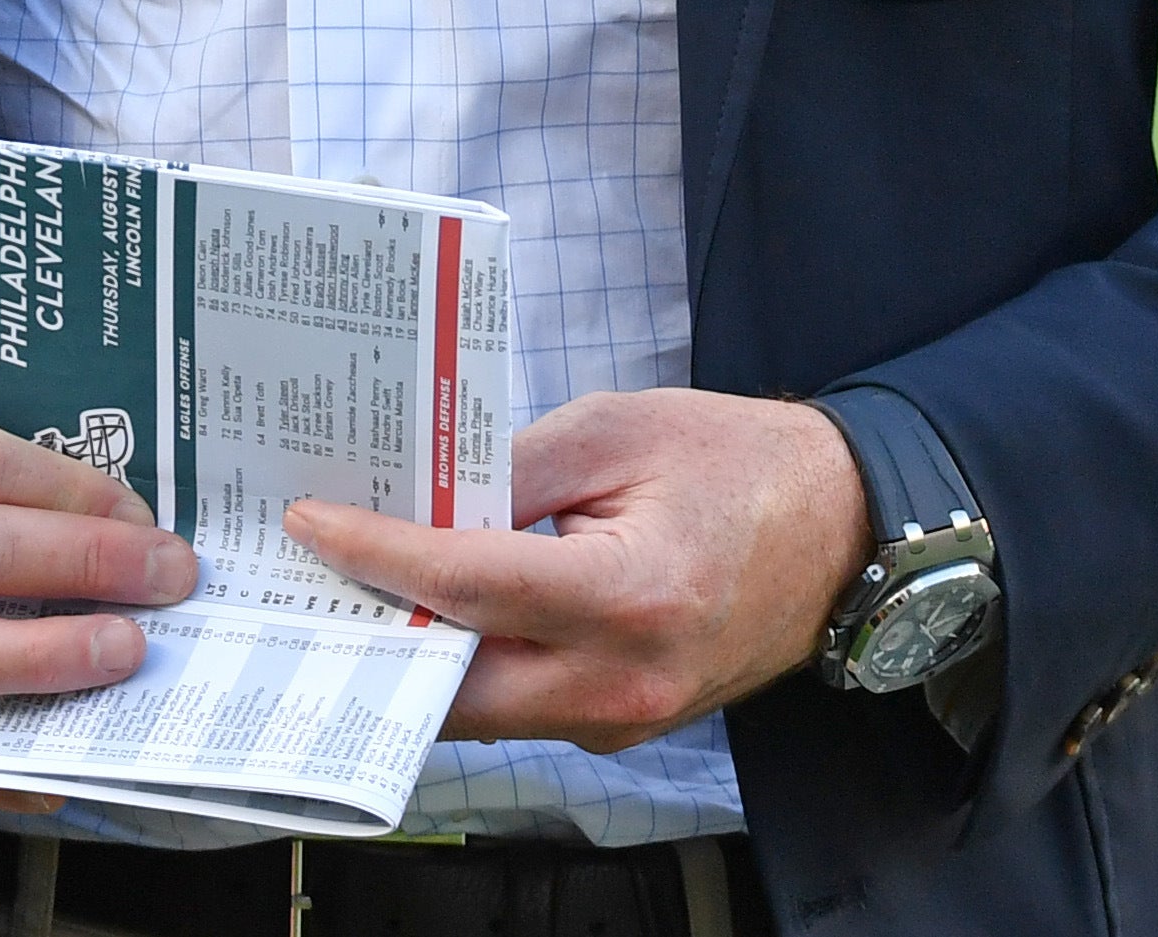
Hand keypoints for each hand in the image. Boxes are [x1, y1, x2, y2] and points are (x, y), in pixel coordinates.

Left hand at [284, 389, 866, 751]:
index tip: (313, 524)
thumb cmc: (740, 464)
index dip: (377, 554)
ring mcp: (625, 722)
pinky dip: (474, 666)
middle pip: (455, 687)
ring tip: (361, 588)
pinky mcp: (624, 728)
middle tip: (314, 575)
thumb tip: (418, 500)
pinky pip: (523, 709)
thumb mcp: (620, 429)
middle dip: (377, 632)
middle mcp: (621, 684)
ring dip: (420, 656)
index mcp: (627, 598)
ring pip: (483, 712)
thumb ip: (512, 468)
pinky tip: (441, 613)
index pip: (466, 587)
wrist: (844, 528)